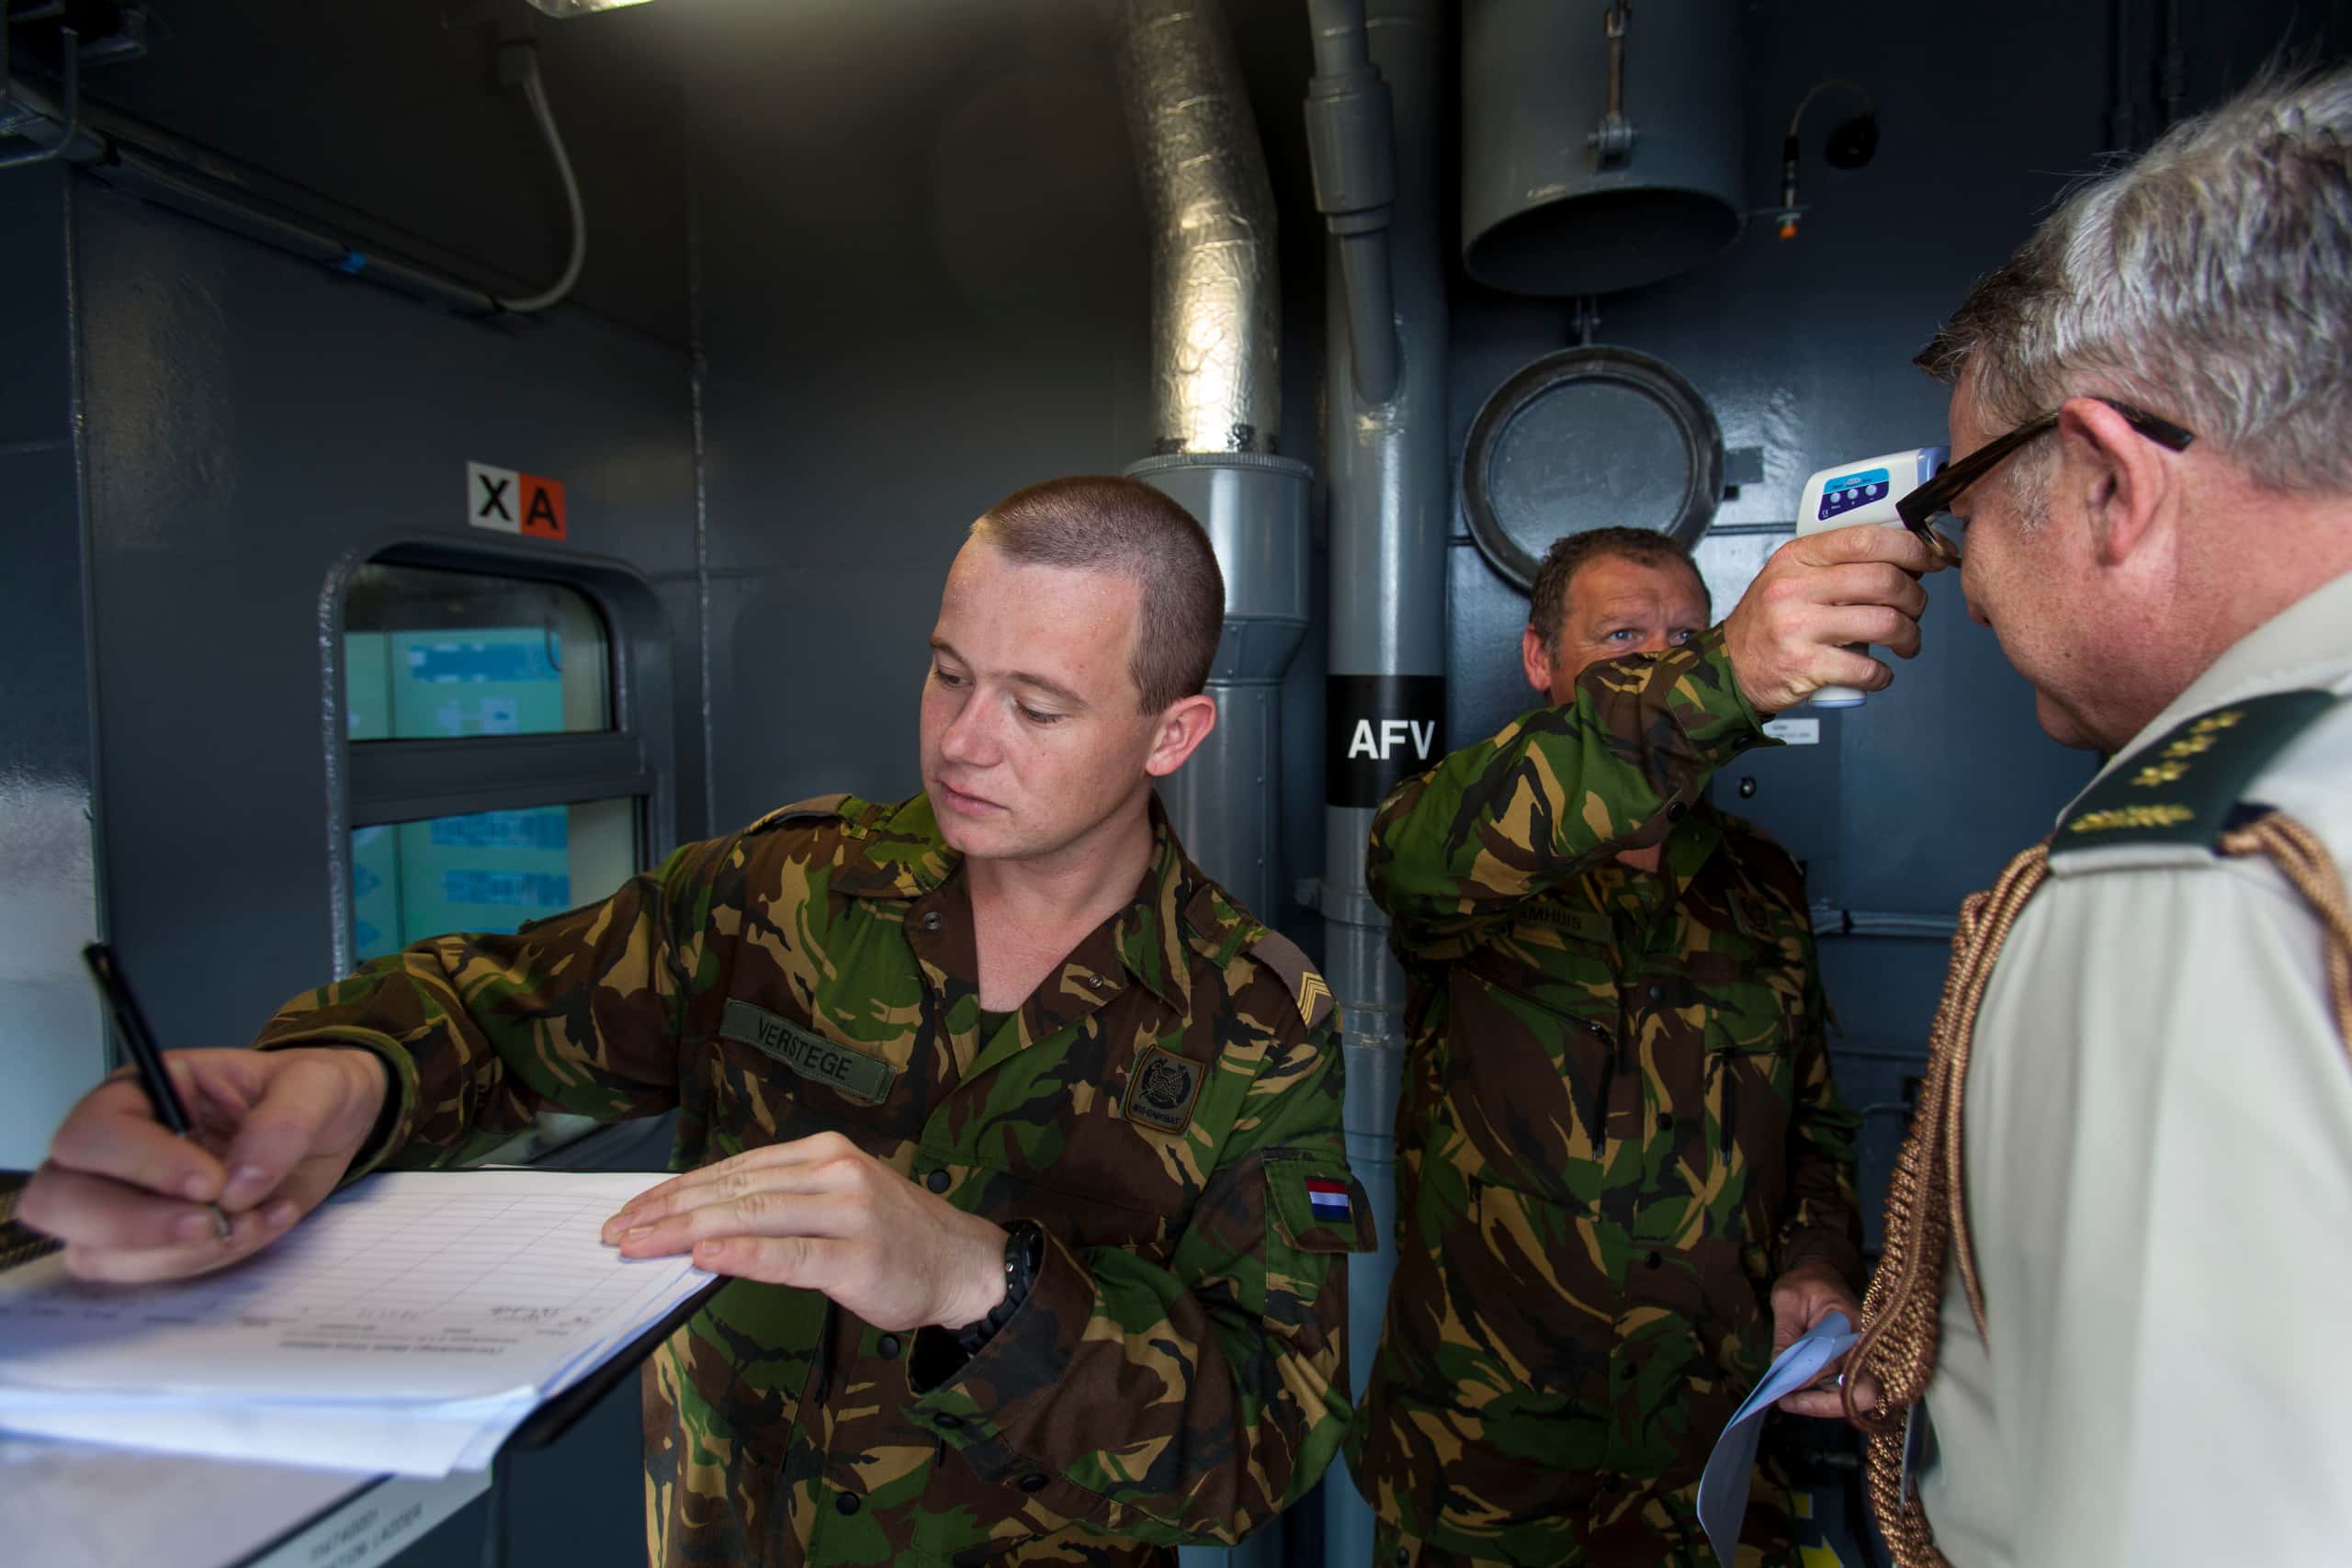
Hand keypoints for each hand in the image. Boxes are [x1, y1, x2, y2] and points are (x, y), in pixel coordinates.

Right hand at [20, 1046, 388, 1283]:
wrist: (331, 1127)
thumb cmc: (309, 1092)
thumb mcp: (317, 1085)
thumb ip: (283, 1123)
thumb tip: (239, 1182)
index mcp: (141, 1092)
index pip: (91, 1134)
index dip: (141, 1165)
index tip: (211, 1183)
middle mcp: (115, 1149)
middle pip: (58, 1201)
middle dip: (133, 1226)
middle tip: (214, 1224)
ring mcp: (125, 1200)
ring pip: (98, 1251)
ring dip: (178, 1253)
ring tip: (258, 1219)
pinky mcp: (152, 1242)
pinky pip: (147, 1273)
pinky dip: (205, 1263)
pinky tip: (261, 1227)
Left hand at [603, 1132, 1009, 1332]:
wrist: (964, 1264)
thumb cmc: (892, 1238)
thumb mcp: (835, 1202)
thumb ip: (777, 1204)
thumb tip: (700, 1224)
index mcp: (822, 1153)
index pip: (731, 1170)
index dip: (674, 1191)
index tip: (630, 1210)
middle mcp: (833, 1171)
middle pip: (734, 1189)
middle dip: (667, 1212)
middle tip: (618, 1232)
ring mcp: (849, 1212)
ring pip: (753, 1215)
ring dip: (688, 1231)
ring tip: (643, 1244)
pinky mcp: (858, 1257)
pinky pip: (791, 1255)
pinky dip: (745, 1254)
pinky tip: (708, 1256)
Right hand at [1721, 525, 1944, 714]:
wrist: (1728, 666)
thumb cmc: (1768, 621)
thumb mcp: (1792, 575)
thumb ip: (1837, 562)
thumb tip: (1904, 557)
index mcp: (1797, 558)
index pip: (1866, 539)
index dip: (1911, 547)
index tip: (1930, 559)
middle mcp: (1794, 588)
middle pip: (1884, 580)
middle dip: (1916, 597)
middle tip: (1916, 608)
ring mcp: (1798, 628)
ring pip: (1884, 624)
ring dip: (1909, 636)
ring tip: (1906, 642)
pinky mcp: (1804, 667)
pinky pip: (1866, 668)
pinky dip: (1883, 674)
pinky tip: (1879, 672)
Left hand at [1769, 1258, 1876, 1420]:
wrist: (1820, 1273)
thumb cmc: (1805, 1282)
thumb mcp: (1787, 1300)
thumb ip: (1786, 1335)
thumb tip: (1780, 1370)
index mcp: (1855, 1326)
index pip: (1845, 1369)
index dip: (1816, 1386)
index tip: (1786, 1392)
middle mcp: (1866, 1347)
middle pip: (1860, 1394)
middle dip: (1823, 1405)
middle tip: (1787, 1401)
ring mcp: (1862, 1358)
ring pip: (1851, 1397)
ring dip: (1818, 1403)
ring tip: (1785, 1397)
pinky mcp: (1852, 1365)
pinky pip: (1842, 1389)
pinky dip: (1820, 1396)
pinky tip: (1795, 1392)